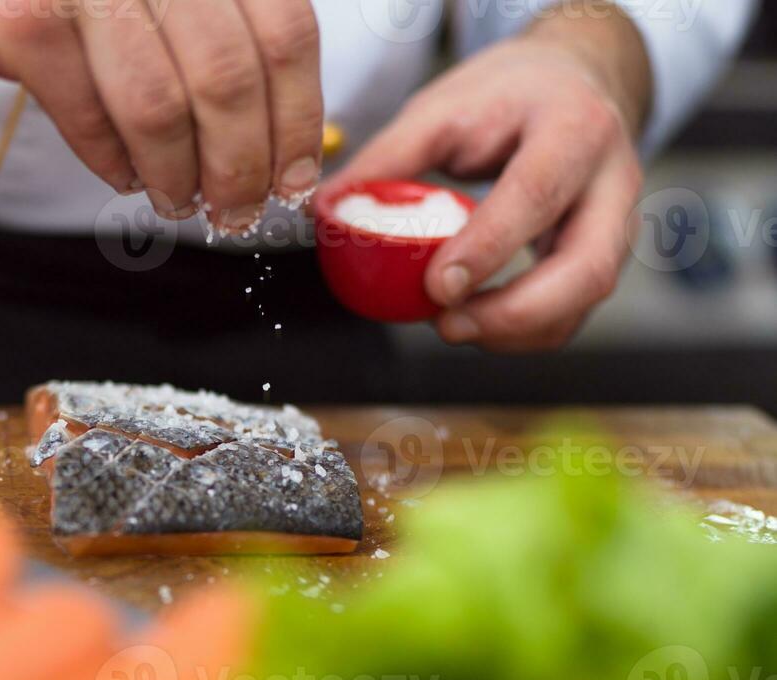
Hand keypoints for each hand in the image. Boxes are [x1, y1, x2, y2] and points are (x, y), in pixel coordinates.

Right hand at [0, 0, 323, 230]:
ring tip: (178, 200)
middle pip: (230, 80)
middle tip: (235, 211)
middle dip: (240, 167)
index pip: (285, 34)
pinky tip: (123, 174)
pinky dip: (112, 162)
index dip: (297, 120)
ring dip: (176, 176)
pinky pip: (88, 116)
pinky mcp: (24, 20)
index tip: (292, 177)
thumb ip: (222, 26)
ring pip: (160, 108)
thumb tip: (277, 138)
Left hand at [331, 4, 651, 349]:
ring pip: (583, 300)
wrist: (572, 82)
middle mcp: (611, 180)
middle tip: (447, 325)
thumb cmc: (508, 96)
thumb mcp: (442, 108)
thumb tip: (326, 210)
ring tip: (451, 326)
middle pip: (587, 268)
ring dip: (515, 331)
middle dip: (515, 314)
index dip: (488, 248)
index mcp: (572, 127)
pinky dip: (522, 331)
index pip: (537, 194)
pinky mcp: (603, 255)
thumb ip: (387, 160)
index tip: (437, 285)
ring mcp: (617, 223)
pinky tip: (475, 322)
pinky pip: (572, 312)